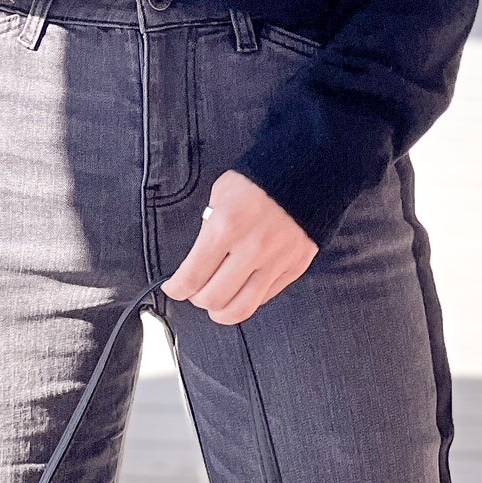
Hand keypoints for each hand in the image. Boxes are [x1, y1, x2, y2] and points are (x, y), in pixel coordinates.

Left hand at [162, 170, 317, 325]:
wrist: (308, 171)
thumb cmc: (259, 179)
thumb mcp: (223, 193)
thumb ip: (210, 225)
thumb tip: (203, 254)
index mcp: (225, 227)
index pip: (192, 276)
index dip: (177, 289)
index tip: (173, 288)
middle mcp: (250, 250)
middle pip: (213, 298)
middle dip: (197, 299)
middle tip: (195, 291)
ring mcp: (275, 262)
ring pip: (241, 309)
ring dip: (221, 311)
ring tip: (216, 304)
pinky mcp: (293, 268)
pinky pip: (264, 298)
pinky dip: (247, 300)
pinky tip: (240, 290)